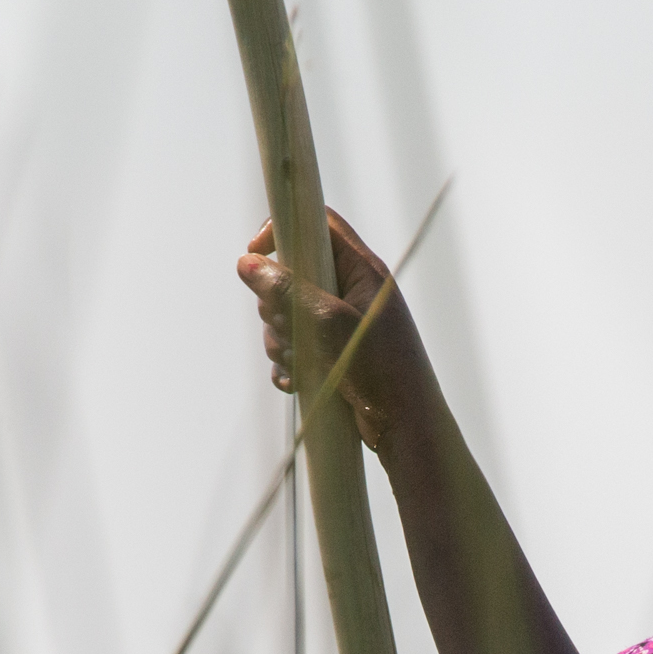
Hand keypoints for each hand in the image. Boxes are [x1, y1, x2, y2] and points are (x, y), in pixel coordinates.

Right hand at [236, 207, 436, 454]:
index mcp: (361, 271)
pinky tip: (295, 382)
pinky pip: (292, 348)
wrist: (406, 428)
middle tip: (290, 327)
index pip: (316, 225)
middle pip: (291, 274)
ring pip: (286, 315)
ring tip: (300, 362)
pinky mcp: (331, 355)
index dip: (282, 230)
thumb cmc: (382, 371)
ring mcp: (339, 325)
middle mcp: (350, 293)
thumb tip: (247, 262)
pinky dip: (288, 364)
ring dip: (280, 340)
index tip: (253, 251)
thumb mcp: (330, 324)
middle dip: (276, 303)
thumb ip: (288, 290)